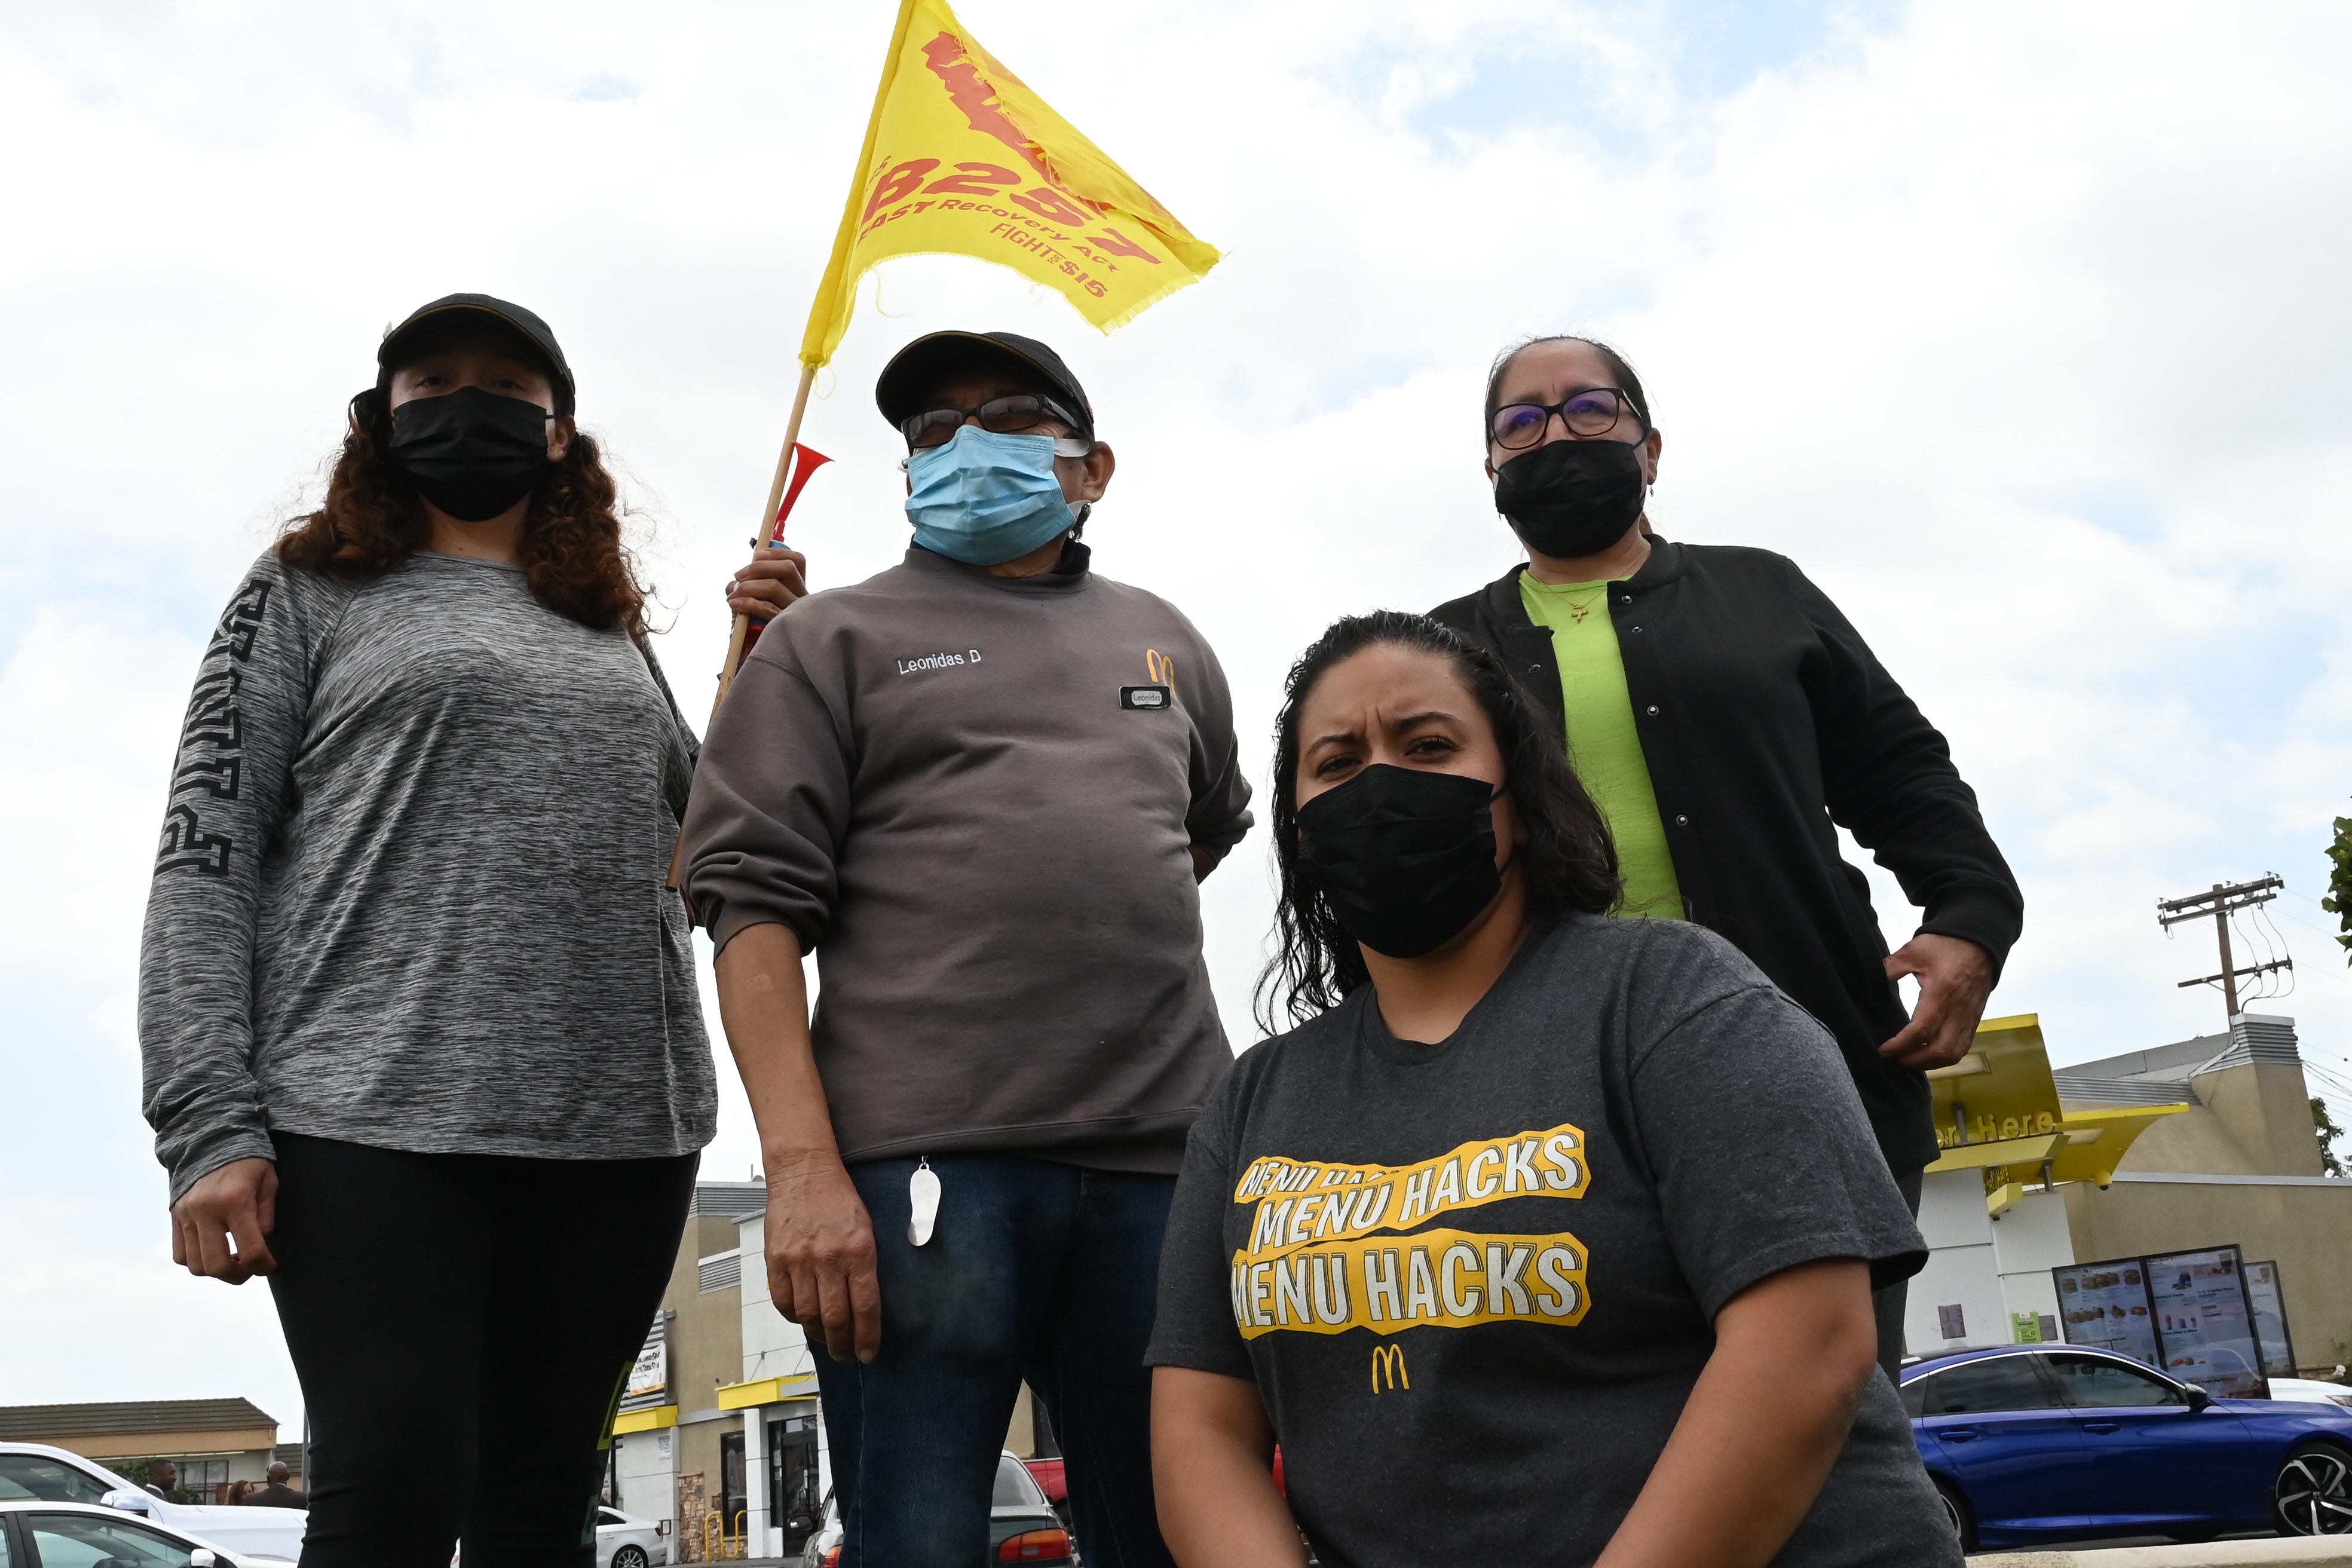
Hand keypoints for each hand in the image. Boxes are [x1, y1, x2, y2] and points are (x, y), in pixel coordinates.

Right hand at [170, 1157, 277, 1282]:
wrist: (210, 1139)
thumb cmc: (247, 1161)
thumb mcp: (268, 1181)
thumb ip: (267, 1215)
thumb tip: (262, 1244)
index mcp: (235, 1201)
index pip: (251, 1251)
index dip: (264, 1265)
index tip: (270, 1264)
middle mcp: (206, 1211)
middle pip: (216, 1266)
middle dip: (237, 1276)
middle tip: (250, 1268)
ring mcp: (186, 1216)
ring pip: (195, 1265)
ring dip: (216, 1270)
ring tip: (233, 1259)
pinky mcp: (174, 1217)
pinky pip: (179, 1255)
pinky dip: (196, 1261)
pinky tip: (213, 1249)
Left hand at [728, 546, 807, 622]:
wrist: (758, 658)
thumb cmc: (756, 629)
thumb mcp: (751, 602)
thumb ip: (745, 586)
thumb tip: (735, 581)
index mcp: (796, 589)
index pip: (797, 561)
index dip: (777, 553)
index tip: (756, 555)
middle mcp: (802, 600)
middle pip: (787, 568)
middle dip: (758, 567)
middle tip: (738, 576)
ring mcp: (796, 614)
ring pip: (774, 586)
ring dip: (748, 586)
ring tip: (734, 596)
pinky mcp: (786, 628)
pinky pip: (767, 608)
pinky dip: (747, 602)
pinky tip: (735, 605)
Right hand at [764, 1148, 881, 1362]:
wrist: (804, 1172)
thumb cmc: (839, 1200)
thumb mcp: (867, 1228)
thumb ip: (866, 1266)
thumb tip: (865, 1306)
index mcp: (859, 1250)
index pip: (865, 1306)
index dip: (867, 1336)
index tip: (869, 1352)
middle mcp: (829, 1258)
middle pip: (836, 1317)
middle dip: (842, 1344)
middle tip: (846, 1354)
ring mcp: (799, 1260)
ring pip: (808, 1315)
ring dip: (818, 1334)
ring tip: (826, 1339)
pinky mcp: (776, 1259)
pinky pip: (783, 1302)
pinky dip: (794, 1316)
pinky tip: (803, 1317)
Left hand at [1879, 932, 1994, 1068]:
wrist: (1979, 940)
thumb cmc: (1947, 944)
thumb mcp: (1914, 951)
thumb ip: (1890, 967)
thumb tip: (1869, 980)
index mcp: (1941, 993)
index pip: (1921, 1031)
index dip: (1901, 1045)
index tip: (1884, 1050)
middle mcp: (1958, 1010)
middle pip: (1940, 1050)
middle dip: (1914, 1061)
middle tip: (1894, 1059)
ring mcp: (1969, 1016)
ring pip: (1954, 1053)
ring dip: (1931, 1063)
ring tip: (1909, 1060)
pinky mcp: (1975, 1019)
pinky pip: (1963, 1046)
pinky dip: (1946, 1057)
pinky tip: (1929, 1054)